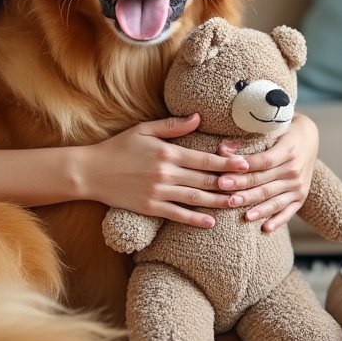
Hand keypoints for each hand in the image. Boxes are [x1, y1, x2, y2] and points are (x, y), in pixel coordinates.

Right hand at [82, 115, 248, 228]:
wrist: (90, 171)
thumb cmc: (118, 147)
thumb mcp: (144, 130)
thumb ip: (173, 125)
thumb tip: (199, 118)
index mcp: (167, 152)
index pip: (205, 159)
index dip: (228, 162)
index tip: (246, 164)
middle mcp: (166, 173)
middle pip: (205, 179)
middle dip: (230, 183)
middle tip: (251, 186)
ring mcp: (158, 192)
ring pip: (195, 198)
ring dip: (218, 201)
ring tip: (237, 204)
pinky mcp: (150, 208)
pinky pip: (177, 215)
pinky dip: (195, 219)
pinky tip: (210, 222)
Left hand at [216, 114, 318, 232]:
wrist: (309, 139)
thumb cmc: (282, 133)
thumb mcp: (269, 131)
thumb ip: (247, 141)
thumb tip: (223, 150)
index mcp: (288, 150)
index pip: (263, 162)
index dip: (243, 170)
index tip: (225, 175)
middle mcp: (295, 170)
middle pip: (265, 183)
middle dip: (243, 190)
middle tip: (225, 195)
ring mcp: (299, 186)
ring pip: (275, 200)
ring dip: (258, 209)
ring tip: (243, 216)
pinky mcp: (301, 198)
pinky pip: (288, 212)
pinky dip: (277, 221)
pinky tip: (265, 229)